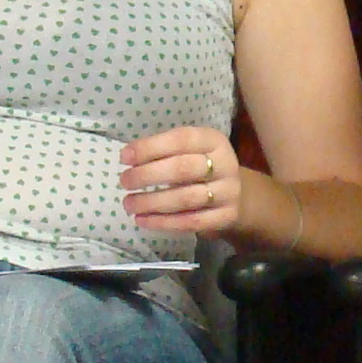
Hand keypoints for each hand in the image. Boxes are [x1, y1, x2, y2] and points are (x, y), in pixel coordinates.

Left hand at [120, 126, 242, 232]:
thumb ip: (164, 151)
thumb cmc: (201, 168)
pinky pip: (192, 222)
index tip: (124, 158)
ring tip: (129, 204)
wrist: (237, 196)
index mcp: (213, 140)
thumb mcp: (190, 150)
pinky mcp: (227, 216)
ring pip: (186, 198)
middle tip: (124, 182)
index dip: (150, 148)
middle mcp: (225, 164)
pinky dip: (163, 222)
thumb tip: (128, 157)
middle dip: (148, 175)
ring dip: (152, 202)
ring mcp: (228, 192)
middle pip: (183, 169)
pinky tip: (142, 220)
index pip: (181, 139)